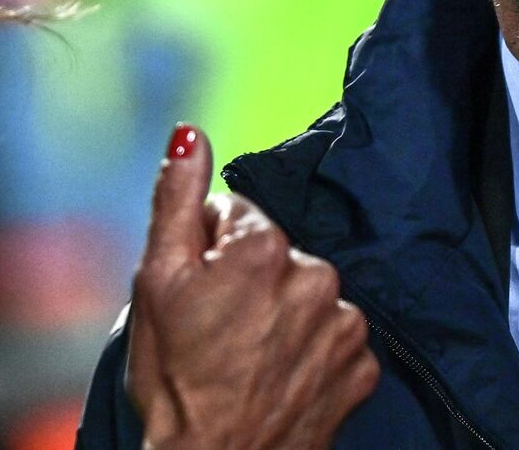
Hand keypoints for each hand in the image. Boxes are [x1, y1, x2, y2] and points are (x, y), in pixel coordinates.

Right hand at [125, 125, 379, 448]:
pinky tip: (280, 376)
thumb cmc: (177, 385)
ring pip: (305, 294)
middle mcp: (317, 275)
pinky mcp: (362, 366)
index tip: (197, 292)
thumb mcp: (156, 283)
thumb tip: (189, 134)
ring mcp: (344, 324)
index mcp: (263, 247)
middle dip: (247, 280)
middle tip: (218, 331)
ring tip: (248, 359)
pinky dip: (311, 352)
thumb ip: (175, 197)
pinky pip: (333, 338)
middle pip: (274, 253)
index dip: (207, 250)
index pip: (234, 214)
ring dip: (282, 314)